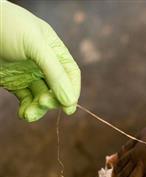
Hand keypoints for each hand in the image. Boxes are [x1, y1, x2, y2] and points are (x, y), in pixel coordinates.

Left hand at [0, 1, 80, 121]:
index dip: (72, 89)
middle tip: (44, 103)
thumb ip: (55, 72)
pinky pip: (26, 99)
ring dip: (39, 108)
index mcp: (54, 50)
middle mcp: (45, 64)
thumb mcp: (36, 46)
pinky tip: (24, 114)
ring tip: (29, 114)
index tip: (69, 106)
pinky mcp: (15, 83)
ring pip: (42, 96)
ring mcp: (30, 74)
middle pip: (58, 88)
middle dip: (53, 99)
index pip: (70, 73)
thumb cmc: (7, 27)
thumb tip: (70, 101)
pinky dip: (27, 108)